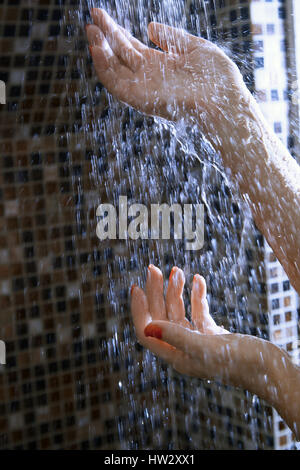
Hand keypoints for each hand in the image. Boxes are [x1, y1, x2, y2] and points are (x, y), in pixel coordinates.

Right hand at [86, 8, 250, 127]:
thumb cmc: (217, 77)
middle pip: (120, 55)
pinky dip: (103, 66)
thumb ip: (171, 37)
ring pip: (114, 69)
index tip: (103, 17)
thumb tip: (150, 26)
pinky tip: (96, 47)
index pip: (132, 48)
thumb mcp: (194, 47)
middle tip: (92, 15)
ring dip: (100, 49)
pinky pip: (115, 83)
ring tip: (90, 28)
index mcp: (160, 65)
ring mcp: (143, 88)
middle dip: (105, 36)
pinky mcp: (140, 98)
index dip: (117, 32)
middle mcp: (148, 78)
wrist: (223, 100)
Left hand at [131, 264, 231, 377]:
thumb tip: (147, 328)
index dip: (138, 310)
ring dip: (177, 291)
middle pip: (161, 317)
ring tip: (177, 270)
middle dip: (157, 292)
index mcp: (176, 356)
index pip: (147, 332)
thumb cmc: (240, 362)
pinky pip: (199, 312)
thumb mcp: (205, 347)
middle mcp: (183, 349)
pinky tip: (198, 280)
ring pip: (179, 312)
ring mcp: (198, 341)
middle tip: (154, 268)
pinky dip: (197, 296)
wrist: (271, 369)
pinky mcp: (213, 335)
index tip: (136, 287)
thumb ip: (176, 336)